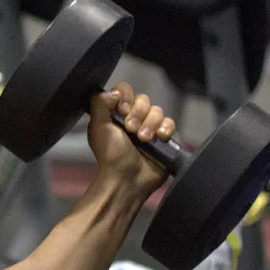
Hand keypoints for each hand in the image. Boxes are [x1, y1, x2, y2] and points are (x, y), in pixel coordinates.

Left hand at [86, 82, 175, 196]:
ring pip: (157, 110)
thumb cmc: (111, 154)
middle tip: (130, 129)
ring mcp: (150, 126)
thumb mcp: (98, 128)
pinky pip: (170, 122)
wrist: (128, 178)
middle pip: (143, 99)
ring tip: (143, 139)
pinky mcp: (164, 137)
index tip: (122, 109)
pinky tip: (159, 138)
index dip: (125, 96)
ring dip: (149, 124)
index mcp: (116, 113)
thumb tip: (113, 91)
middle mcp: (133, 117)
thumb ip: (100, 104)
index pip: (125, 90)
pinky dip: (165, 129)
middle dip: (137, 113)